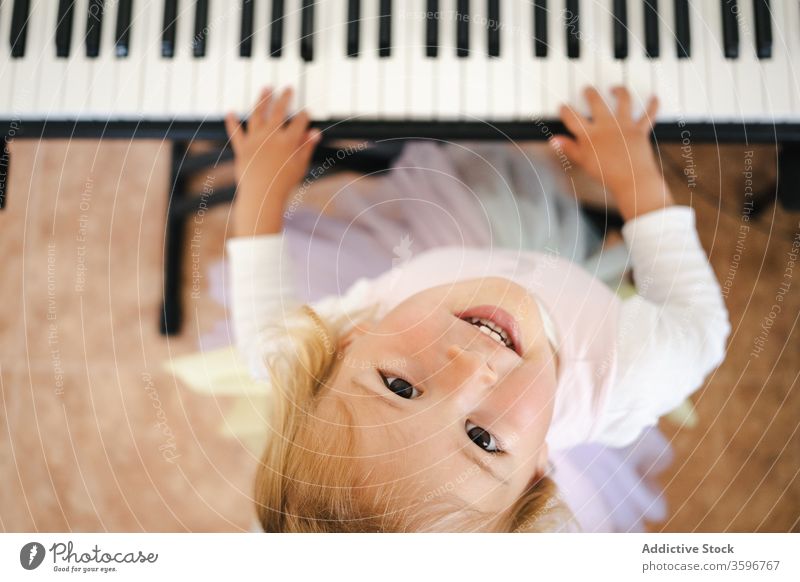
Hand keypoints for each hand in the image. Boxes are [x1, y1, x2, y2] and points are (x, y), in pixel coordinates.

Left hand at [225, 87, 319, 235]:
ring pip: (257, 114)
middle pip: (279, 111)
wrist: (261, 195)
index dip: (304, 116)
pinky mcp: (242, 147)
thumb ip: (306, 147)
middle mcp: (270, 136)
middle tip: (288, 89)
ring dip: (262, 99)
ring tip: (266, 89)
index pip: (299, 122)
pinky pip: (235, 132)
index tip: (306, 113)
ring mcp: (254, 140)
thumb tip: (315, 132)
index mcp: (288, 141)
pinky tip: (230, 112)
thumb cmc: (283, 183)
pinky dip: (232, 121)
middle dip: (285, 98)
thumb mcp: (300, 166)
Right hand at [551, 87, 673, 220]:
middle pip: (596, 101)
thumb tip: (555, 140)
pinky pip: (649, 114)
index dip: (565, 110)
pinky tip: (653, 97)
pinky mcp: (640, 130)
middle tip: (587, 90)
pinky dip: (652, 105)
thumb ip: (569, 149)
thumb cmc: (606, 174)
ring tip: (615, 88)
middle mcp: (607, 125)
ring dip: (619, 91)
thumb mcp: (583, 162)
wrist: (632, 181)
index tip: (563, 107)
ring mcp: (624, 125)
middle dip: (590, 93)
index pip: (572, 117)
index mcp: (590, 135)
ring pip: (623, 100)